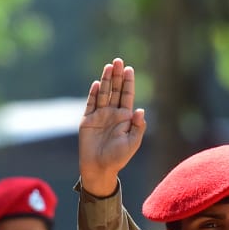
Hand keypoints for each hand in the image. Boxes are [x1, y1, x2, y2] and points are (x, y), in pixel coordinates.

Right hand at [78, 57, 146, 196]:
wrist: (99, 168)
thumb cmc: (118, 158)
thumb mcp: (132, 143)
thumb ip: (138, 127)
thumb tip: (140, 110)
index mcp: (125, 118)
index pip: (127, 96)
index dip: (128, 83)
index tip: (129, 69)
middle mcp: (112, 114)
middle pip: (116, 90)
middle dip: (117, 76)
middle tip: (118, 61)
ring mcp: (99, 115)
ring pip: (104, 94)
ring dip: (106, 80)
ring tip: (109, 66)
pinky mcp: (87, 120)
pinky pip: (91, 104)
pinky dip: (94, 94)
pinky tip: (98, 84)